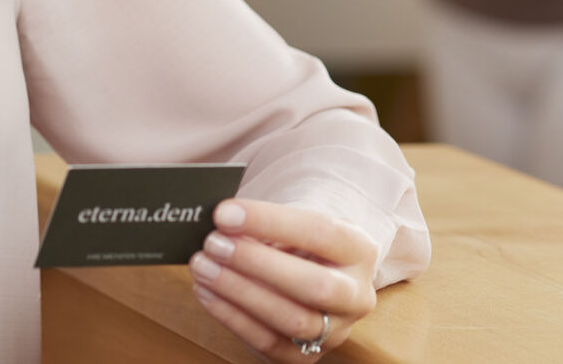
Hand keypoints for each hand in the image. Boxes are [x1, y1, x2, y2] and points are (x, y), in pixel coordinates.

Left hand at [189, 199, 378, 361]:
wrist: (317, 274)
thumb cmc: (300, 242)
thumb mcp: (294, 224)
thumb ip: (265, 223)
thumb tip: (219, 221)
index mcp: (360, 250)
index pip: (320, 232)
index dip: (269, 222)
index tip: (224, 213)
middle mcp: (357, 295)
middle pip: (314, 285)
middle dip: (256, 263)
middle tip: (213, 244)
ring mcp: (336, 331)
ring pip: (292, 319)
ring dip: (239, 292)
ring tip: (202, 267)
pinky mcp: (308, 356)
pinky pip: (269, 342)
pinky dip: (232, 317)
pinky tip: (206, 292)